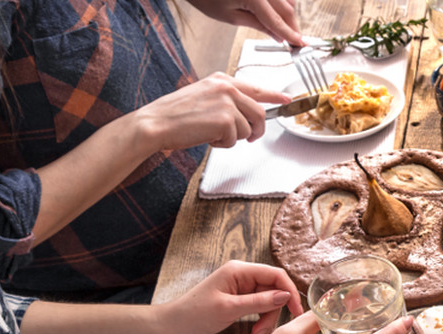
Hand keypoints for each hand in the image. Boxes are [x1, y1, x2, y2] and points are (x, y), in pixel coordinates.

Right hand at [131, 73, 290, 150]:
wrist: (156, 123)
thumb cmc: (175, 115)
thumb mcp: (203, 97)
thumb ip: (226, 100)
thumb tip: (247, 114)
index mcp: (221, 80)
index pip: (255, 88)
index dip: (273, 96)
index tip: (286, 99)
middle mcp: (227, 87)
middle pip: (259, 113)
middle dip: (256, 130)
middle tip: (250, 138)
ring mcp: (227, 103)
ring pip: (248, 129)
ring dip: (233, 138)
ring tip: (211, 133)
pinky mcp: (226, 120)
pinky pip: (236, 140)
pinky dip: (222, 144)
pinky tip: (206, 137)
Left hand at [159, 260, 304, 333]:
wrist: (171, 328)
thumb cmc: (193, 315)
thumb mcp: (229, 309)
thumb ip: (259, 302)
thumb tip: (285, 296)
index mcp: (239, 270)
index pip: (276, 275)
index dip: (289, 291)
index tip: (296, 311)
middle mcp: (242, 277)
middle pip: (274, 291)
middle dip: (272, 314)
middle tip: (263, 333)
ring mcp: (240, 290)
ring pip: (268, 303)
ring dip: (265, 322)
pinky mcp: (238, 302)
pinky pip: (259, 310)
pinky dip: (258, 324)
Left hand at [186, 0, 302, 44]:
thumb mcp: (230, 16)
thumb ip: (257, 25)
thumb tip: (277, 35)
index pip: (277, 21)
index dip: (291, 35)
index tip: (301, 44)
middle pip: (287, 9)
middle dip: (292, 26)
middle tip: (295, 40)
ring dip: (288, 14)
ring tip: (285, 28)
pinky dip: (282, 3)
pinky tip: (277, 12)